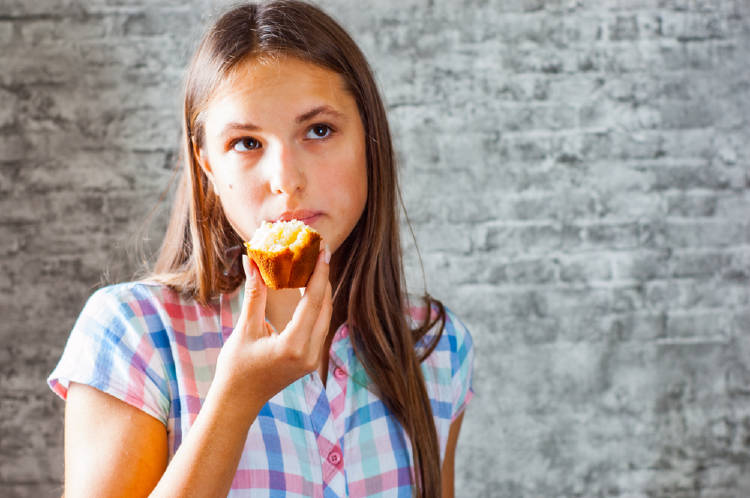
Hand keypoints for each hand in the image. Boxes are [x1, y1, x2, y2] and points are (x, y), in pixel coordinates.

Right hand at [212, 247, 332, 409]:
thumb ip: (254, 293)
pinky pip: (319, 326)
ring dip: (322, 291)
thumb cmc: (236, 367)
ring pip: (325, 316)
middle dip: (323, 278)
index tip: (322, 250)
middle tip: (320, 251)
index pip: (314, 302)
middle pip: (325, 307)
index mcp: (294, 346)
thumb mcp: (245, 328)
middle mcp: (310, 353)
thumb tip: (253, 260)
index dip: (319, 273)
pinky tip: (310, 288)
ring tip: (316, 264)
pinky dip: (317, 305)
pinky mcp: (311, 359)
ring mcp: (313, 358)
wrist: (238, 401)